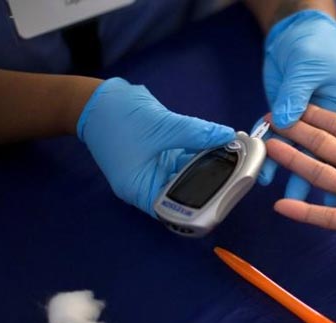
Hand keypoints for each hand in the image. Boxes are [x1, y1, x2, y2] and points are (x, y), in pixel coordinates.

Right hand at [77, 78, 234, 216]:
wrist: (96, 99)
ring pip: (189, 174)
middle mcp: (148, 185)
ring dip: (210, 166)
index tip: (228, 194)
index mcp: (141, 190)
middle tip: (240, 173)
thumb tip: (227, 136)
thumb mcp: (162, 126)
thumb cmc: (118, 118)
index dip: (204, 205)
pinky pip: (185, 160)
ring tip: (237, 158)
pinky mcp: (160, 156)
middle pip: (186, 193)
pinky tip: (222, 146)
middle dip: (212, 182)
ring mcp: (154, 171)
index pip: (178, 209)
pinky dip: (201, 154)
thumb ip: (197, 133)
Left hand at [259, 10, 335, 202]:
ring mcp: (307, 124)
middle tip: (313, 204)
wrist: (293, 31)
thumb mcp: (309, 68)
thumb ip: (297, 96)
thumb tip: (286, 120)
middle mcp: (330, 124)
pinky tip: (266, 170)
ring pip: (301, 155)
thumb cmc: (317, 45)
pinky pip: (280, 142)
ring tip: (285, 198)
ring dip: (292, 174)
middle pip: (325, 158)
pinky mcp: (287, 120)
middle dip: (318, 183)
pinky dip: (272, 155)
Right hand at [265, 91, 335, 257]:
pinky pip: (330, 217)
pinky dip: (306, 212)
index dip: (318, 117)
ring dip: (297, 164)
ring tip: (272, 150)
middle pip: (325, 149)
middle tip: (272, 122)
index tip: (294, 105)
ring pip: (322, 177)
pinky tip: (282, 205)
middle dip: (299, 134)